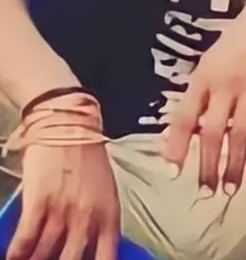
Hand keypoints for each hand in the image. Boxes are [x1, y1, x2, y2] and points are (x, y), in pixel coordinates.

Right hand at [7, 144, 119, 259]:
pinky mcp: (39, 200)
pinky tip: (14, 257)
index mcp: (108, 216)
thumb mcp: (104, 191)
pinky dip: (17, 254)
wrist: (69, 122)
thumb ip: (99, 222)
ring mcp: (62, 210)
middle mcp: (87, 217)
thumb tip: (89, 250)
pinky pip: (25, 240)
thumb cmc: (88, 156)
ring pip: (44, 255)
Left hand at [164, 0, 245, 194]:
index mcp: (206, 74)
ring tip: (230, 188)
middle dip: (207, 166)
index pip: (186, 117)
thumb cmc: (243, 33)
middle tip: (205, 191)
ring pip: (239, 136)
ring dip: (233, 165)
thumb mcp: (214, 55)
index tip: (173, 170)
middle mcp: (226, 85)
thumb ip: (205, 88)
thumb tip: (194, 122)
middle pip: (212, 133)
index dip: (177, 145)